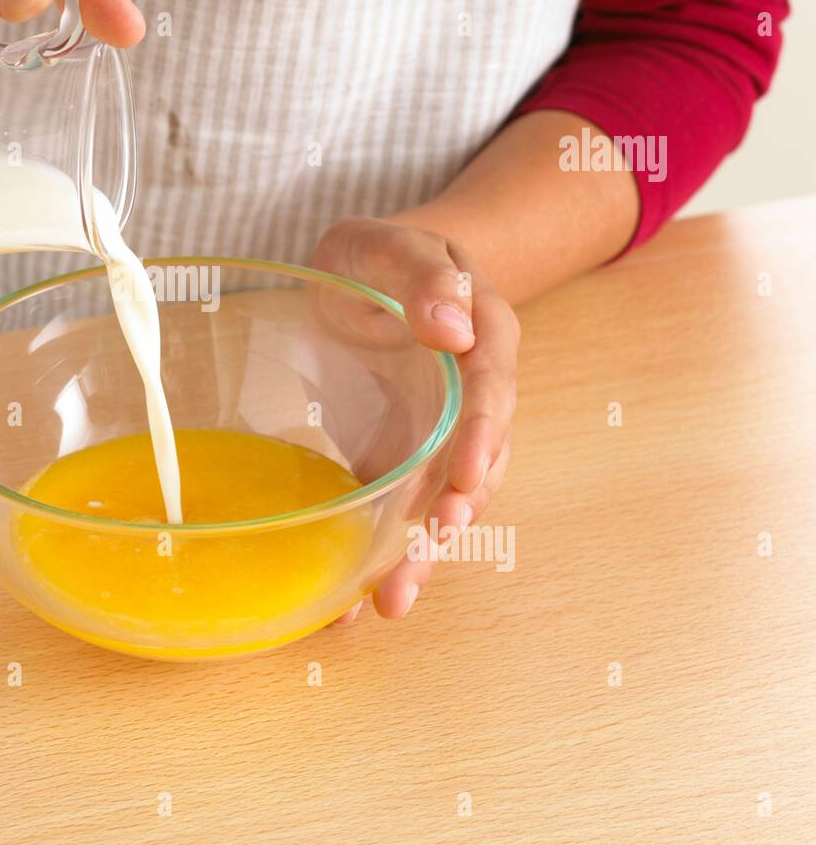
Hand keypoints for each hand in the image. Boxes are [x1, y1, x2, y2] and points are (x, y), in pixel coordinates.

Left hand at [311, 215, 518, 621]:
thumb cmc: (376, 256)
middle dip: (457, 511)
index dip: (480, 437)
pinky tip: (355, 600)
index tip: (463, 478)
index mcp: (483, 337)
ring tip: (391, 600)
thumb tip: (452, 327)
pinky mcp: (406, 465)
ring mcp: (442, 437)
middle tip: (429, 548)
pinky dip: (387, 556)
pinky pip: (405, 515)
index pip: (490, 392)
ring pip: (447, 501)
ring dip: (425, 552)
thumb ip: (421, 274)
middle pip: (479, 462)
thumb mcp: (385, 244)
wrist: (362, 278)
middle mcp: (473, 398)